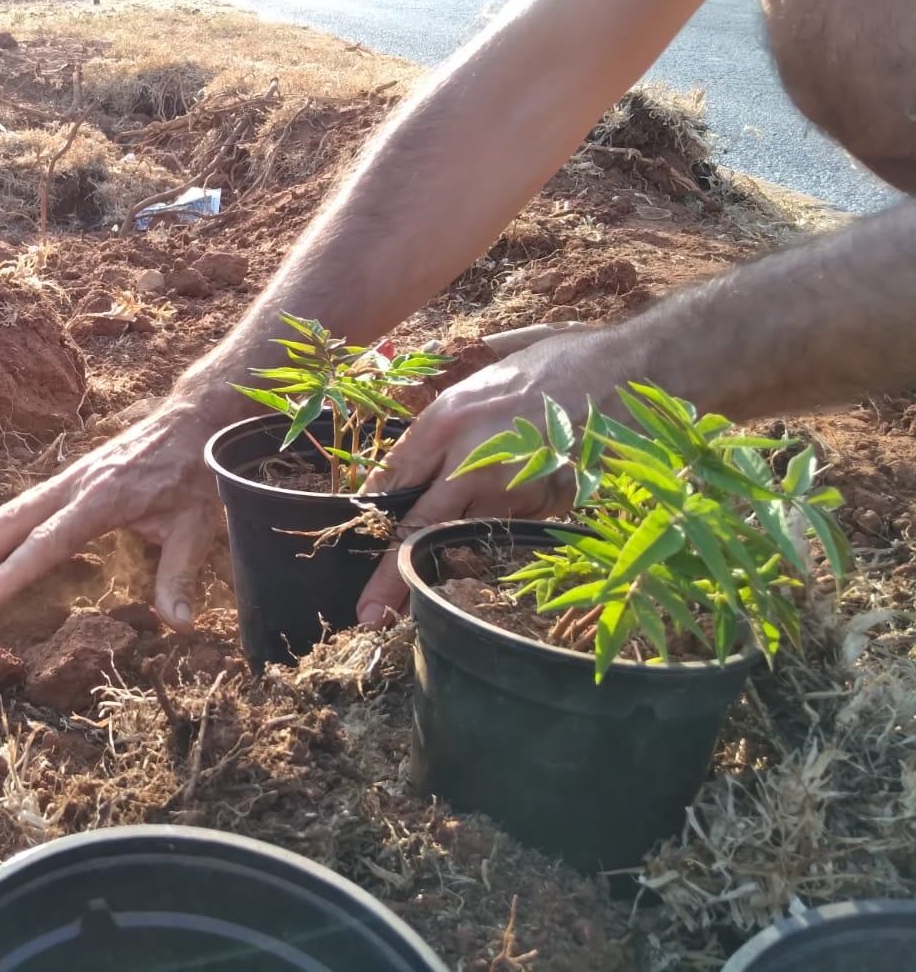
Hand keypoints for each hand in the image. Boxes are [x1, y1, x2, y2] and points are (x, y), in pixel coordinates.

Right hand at [0, 397, 227, 629]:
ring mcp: (70, 477)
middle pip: (12, 521)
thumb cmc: (197, 471)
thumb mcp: (197, 526)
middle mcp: (78, 484)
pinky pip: (25, 504)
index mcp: (104, 498)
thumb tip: (179, 626)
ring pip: (12, 510)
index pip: (47, 543)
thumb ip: (180, 576)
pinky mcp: (71, 477)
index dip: (11, 575)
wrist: (195, 418)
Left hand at [355, 326, 629, 624]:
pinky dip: (504, 532)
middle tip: (369, 616)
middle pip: (417, 530)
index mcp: (445, 420)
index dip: (368, 518)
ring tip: (444, 567)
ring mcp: (511, 493)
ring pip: (466, 539)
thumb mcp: (480, 379)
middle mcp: (469, 461)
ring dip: (454, 555)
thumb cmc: (555, 363)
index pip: (390, 481)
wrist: (629, 370)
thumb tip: (410, 456)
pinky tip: (518, 508)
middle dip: (390, 579)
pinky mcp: (547, 511)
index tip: (351, 549)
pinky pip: (512, 533)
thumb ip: (445, 418)